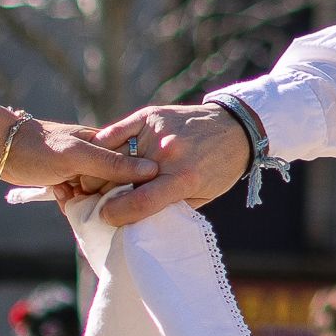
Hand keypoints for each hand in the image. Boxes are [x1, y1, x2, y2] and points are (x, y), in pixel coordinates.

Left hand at [1, 119, 156, 197]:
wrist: (1, 147)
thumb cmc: (39, 147)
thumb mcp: (77, 156)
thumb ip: (112, 164)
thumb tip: (151, 170)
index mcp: (107, 144)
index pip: (130, 170)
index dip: (124, 186)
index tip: (110, 196)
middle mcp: (98, 156)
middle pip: (114, 185)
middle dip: (100, 196)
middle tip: (80, 194)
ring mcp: (83, 169)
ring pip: (96, 194)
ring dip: (83, 201)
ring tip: (66, 194)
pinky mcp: (68, 179)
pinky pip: (80, 197)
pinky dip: (71, 202)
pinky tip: (60, 196)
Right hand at [75, 104, 250, 225]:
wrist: (237, 128)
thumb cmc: (220, 168)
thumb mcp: (202, 196)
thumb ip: (168, 208)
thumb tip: (132, 220)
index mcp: (183, 178)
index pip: (138, 202)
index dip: (116, 215)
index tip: (108, 218)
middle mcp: (167, 153)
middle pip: (116, 179)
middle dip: (102, 193)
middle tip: (98, 199)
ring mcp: (156, 132)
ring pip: (109, 155)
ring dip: (99, 171)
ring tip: (98, 179)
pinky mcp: (149, 116)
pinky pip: (114, 132)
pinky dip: (103, 146)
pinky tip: (102, 157)